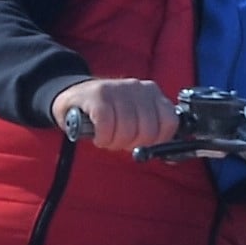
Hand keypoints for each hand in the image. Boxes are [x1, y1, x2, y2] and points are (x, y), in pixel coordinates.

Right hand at [50, 77, 177, 151]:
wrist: (74, 97)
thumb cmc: (108, 113)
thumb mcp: (135, 117)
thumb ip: (153, 130)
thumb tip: (171, 157)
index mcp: (152, 93)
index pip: (170, 122)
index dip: (156, 140)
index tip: (143, 143)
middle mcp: (138, 87)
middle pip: (148, 130)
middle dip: (133, 144)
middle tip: (120, 141)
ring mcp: (118, 89)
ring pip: (127, 130)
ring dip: (115, 142)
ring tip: (107, 138)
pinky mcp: (97, 95)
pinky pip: (107, 125)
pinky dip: (103, 137)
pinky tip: (99, 136)